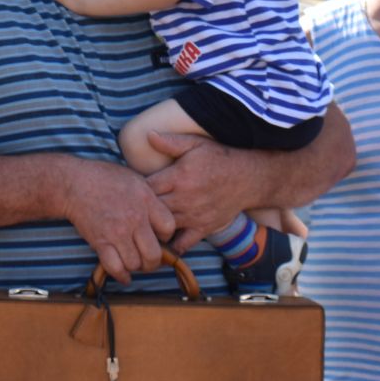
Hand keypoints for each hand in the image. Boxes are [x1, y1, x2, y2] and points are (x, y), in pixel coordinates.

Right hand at [59, 159, 174, 283]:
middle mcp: (134, 218)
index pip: (169, 228)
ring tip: (135, 263)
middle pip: (154, 254)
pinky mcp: (100, 242)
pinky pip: (115, 268)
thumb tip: (160, 216)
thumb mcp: (135, 179)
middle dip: (154, 262)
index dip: (167, 236)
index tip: (159, 236)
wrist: (74, 183)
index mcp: (146, 200)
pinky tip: (124, 274)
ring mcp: (117, 232)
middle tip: (150, 260)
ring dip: (136, 267)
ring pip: (135, 264)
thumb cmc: (104, 178)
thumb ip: (150, 198)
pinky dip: (121, 275)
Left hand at [142, 131, 259, 253]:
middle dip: (140, 210)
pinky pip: (182, 245)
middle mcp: (184, 199)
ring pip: (163, 228)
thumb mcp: (195, 144)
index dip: (135, 190)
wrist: (248, 178)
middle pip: (151, 210)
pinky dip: (170, 245)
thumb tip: (148, 134)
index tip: (131, 190)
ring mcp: (194, 216)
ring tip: (142, 223)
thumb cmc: (219, 158)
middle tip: (131, 209)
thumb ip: (171, 142)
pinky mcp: (203, 229)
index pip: (146, 188)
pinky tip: (162, 240)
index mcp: (178, 177)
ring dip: (152, 227)